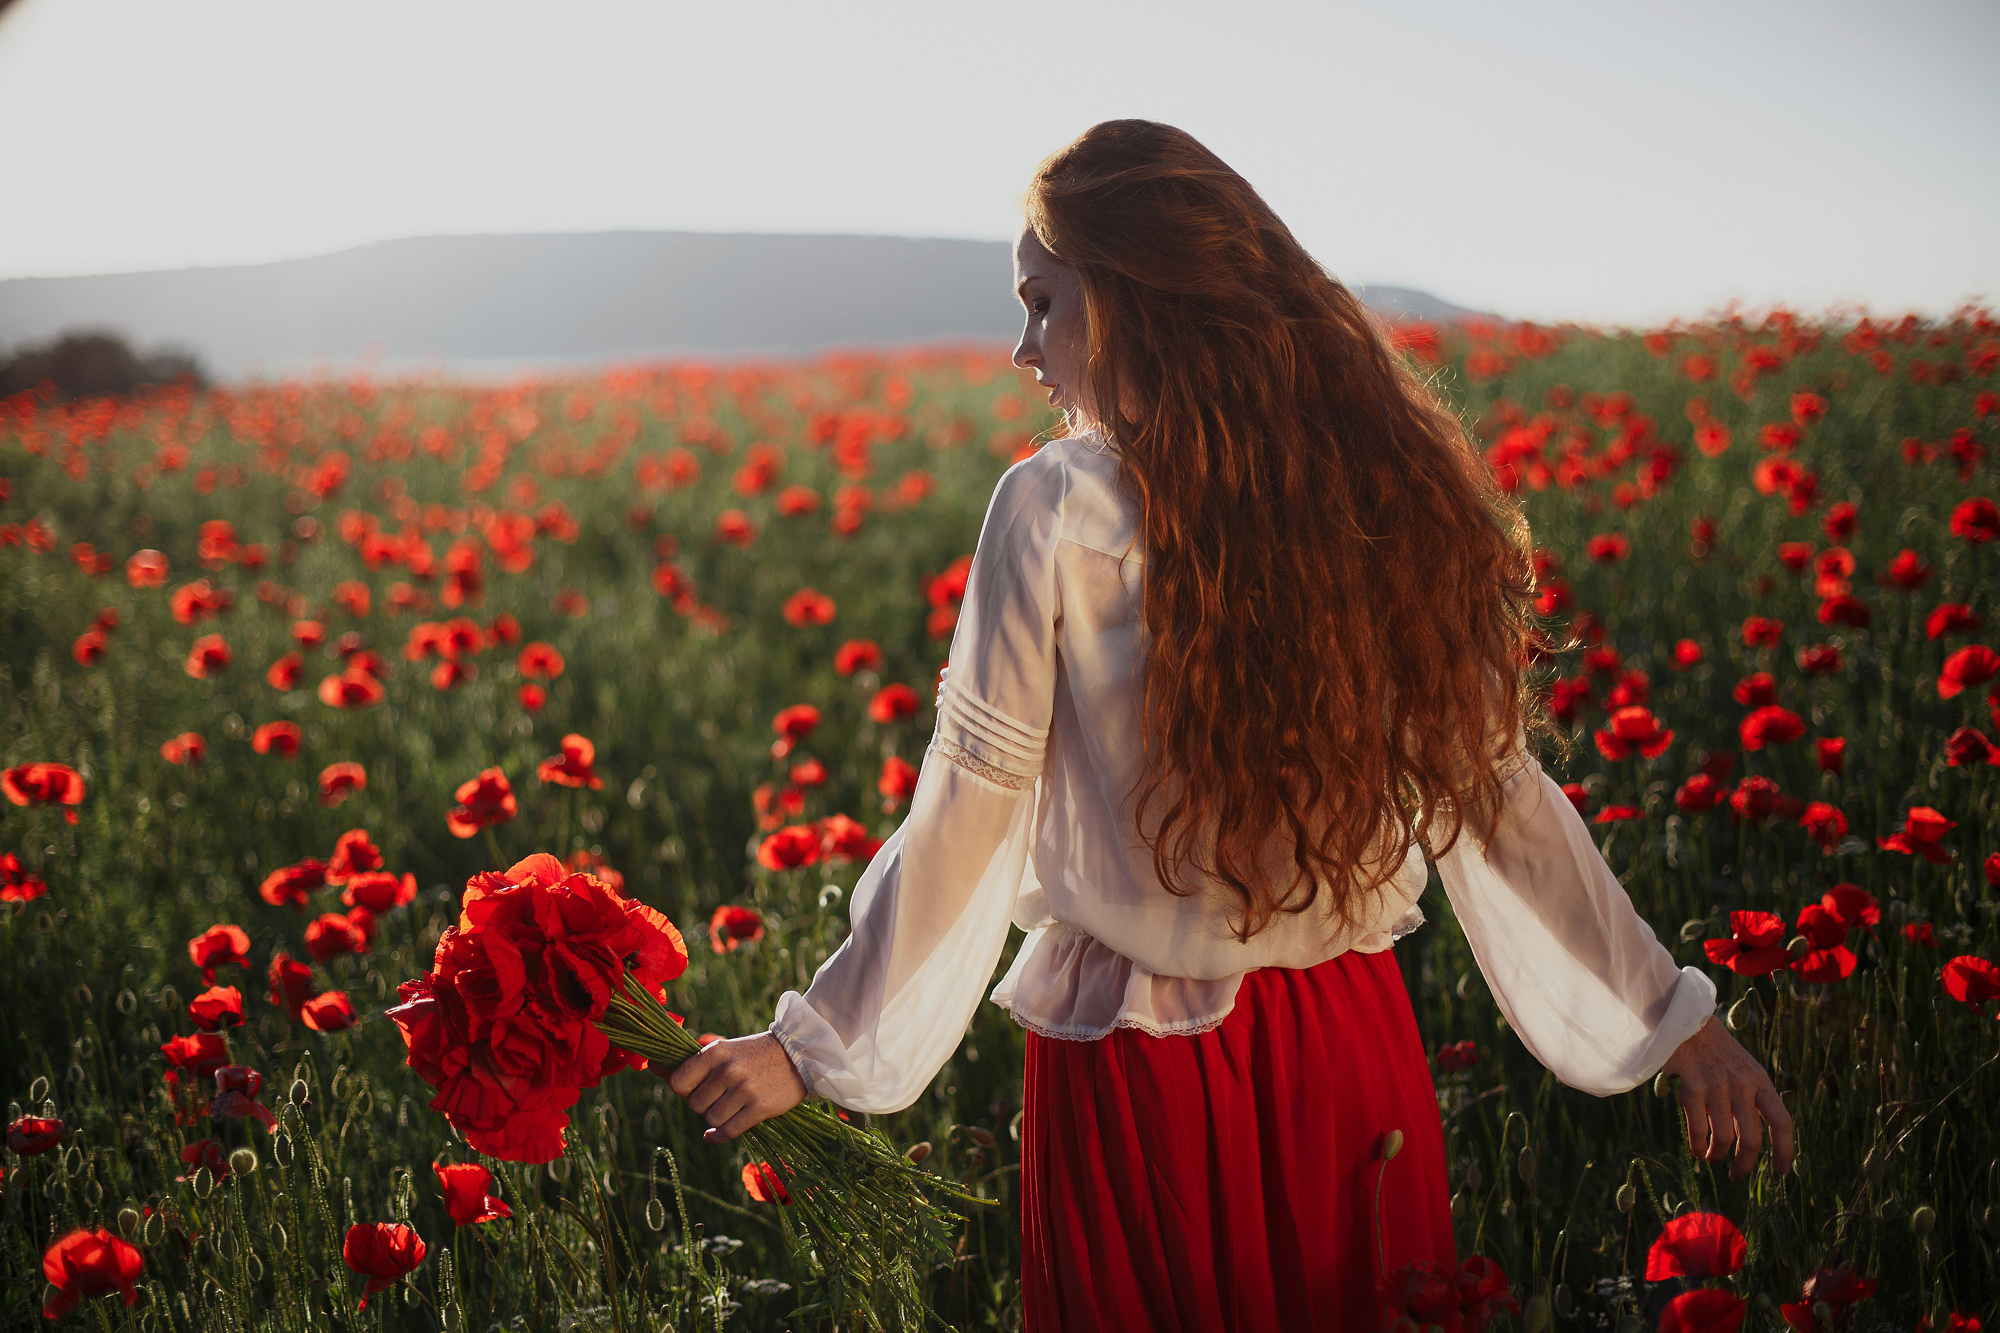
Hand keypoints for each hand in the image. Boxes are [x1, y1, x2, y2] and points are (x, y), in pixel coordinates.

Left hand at [658, 1032, 807, 1143]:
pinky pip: (728, 1132)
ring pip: (711, 1119)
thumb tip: (650, 1064)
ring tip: (729, 1107)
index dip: (684, 1090)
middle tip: (718, 1097)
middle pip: (694, 1105)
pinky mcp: (759, 1108)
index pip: (678, 1083)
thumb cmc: (751, 1055)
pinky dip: (718, 1136)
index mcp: (715, 1052)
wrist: (798, 1055)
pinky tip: (716, 1133)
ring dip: (716, 1118)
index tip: (697, 1087)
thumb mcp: (721, 1051)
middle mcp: (728, 1070)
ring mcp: (745, 1090)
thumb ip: (687, 1062)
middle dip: (702, 1105)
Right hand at [1658, 1015, 1794, 1180]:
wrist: (1682, 1020)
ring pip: (1725, 1138)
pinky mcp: (1692, 1087)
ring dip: (1718, 1156)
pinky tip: (1696, 1150)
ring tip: (1711, 1158)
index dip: (1784, 1151)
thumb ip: (1750, 1097)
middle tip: (1737, 1176)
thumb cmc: (1713, 1048)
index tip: (1780, 1172)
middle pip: (1753, 1139)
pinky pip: (1698, 1129)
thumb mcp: (1742, 1068)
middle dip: (1745, 1164)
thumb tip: (1751, 1137)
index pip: (1782, 1122)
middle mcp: (1743, 1085)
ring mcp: (1717, 1086)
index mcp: (1760, 1081)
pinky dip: (1698, 1145)